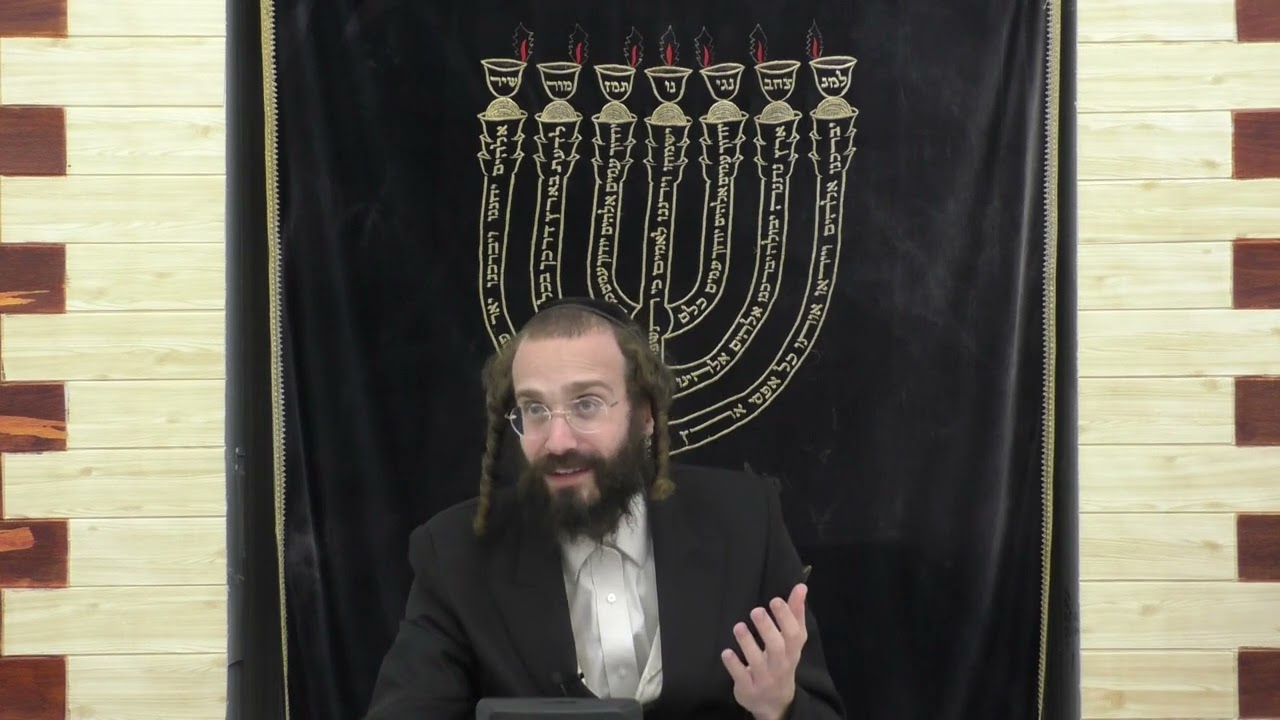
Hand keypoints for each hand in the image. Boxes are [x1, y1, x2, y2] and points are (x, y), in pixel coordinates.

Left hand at [720, 583, 808, 719]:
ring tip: (739, 626)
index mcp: (792, 651)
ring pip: (758, 662)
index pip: (794, 634)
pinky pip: (741, 677)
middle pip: (777, 647)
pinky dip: (734, 665)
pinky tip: (726, 652)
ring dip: (748, 643)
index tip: (775, 600)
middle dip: (767, 629)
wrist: (775, 702)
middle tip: (756, 610)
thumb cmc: (782, 662)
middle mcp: (781, 665)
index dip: (786, 617)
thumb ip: (795, 613)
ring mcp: (765, 678)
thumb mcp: (791, 641)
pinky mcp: (749, 688)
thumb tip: (801, 586)